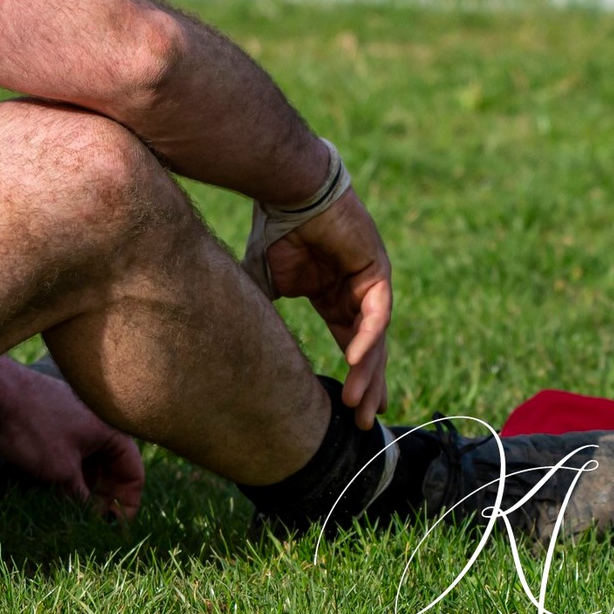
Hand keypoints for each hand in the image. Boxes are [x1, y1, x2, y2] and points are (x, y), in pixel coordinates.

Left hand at [0, 359, 144, 517]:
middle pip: (113, 470)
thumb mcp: (61, 472)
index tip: (114, 530)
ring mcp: (76, 424)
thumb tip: (96, 521)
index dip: (127, 505)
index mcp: (111, 433)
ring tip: (74, 515)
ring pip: (91, 464)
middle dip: (105, 499)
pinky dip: (70, 474)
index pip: (134, 475)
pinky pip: (72, 455)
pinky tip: (57, 494)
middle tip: (92, 527)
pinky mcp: (56, 424)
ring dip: (86, 489)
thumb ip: (83, 499)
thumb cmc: (33, 428)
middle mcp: (99, 426)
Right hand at [260, 188, 392, 429]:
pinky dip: (366, 339)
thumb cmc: (276, 228)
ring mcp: (371, 281)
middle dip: (369, 386)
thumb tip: (237, 340)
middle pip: (370, 349)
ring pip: (376, 338)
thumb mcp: (264, 278)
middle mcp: (357, 291)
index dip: (353, 375)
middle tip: (366, 424)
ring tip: (359, 405)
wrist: (288, 190)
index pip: (351, 342)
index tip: (347, 411)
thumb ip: (260, 308)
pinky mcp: (376, 270)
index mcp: (335, 294)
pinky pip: (375, 313)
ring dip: (368, 372)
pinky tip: (355, 362)